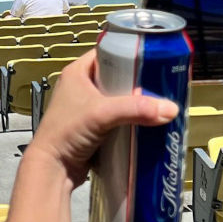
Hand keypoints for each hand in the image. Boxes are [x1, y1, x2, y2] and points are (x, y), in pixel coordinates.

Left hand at [27, 51, 179, 186]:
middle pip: (116, 77)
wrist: (52, 167)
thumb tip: (170, 108)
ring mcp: (85, 108)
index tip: (152, 61)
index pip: (106, 53)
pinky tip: (146, 124)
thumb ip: (136, 109)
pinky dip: (129, 120)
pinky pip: (116, 118)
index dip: (128, 54)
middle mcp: (80, 86)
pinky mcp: (91, 127)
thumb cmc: (67, 131)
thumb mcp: (102, 113)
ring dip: (134, 104)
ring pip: (117, 99)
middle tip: (160, 87)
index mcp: (77, 72)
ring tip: (157, 106)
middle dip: (137, 83)